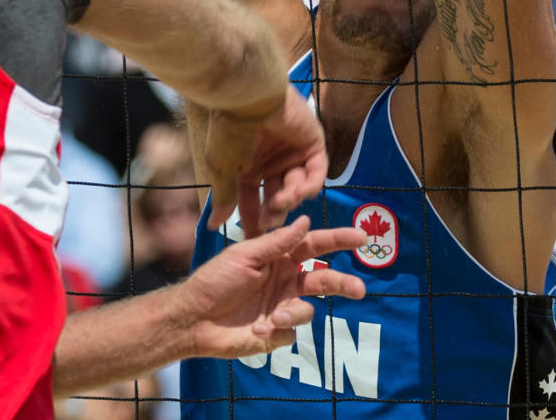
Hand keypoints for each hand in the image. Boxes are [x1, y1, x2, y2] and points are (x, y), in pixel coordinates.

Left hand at [178, 216, 365, 358]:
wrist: (194, 318)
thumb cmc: (215, 280)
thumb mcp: (244, 255)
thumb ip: (277, 242)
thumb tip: (307, 221)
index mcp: (279, 257)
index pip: (314, 246)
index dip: (338, 241)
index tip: (362, 238)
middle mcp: (285, 280)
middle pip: (323, 280)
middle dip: (342, 283)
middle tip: (359, 289)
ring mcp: (282, 307)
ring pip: (308, 309)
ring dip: (294, 312)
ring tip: (275, 317)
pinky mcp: (276, 334)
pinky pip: (290, 332)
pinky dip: (276, 329)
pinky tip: (255, 328)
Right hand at [204, 86, 327, 237]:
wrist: (248, 98)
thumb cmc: (230, 132)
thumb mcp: (223, 168)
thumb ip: (225, 197)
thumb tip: (214, 225)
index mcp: (247, 165)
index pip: (251, 199)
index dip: (251, 219)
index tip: (250, 238)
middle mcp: (270, 161)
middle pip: (276, 197)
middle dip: (273, 213)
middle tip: (269, 225)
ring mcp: (293, 153)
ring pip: (297, 188)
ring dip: (289, 200)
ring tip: (279, 201)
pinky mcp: (312, 144)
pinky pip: (316, 173)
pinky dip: (308, 186)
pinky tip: (297, 191)